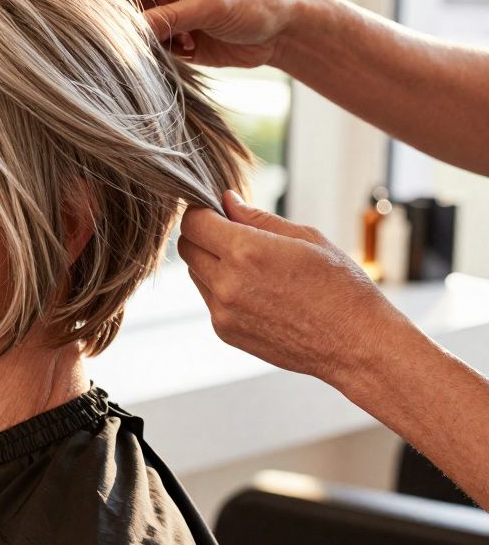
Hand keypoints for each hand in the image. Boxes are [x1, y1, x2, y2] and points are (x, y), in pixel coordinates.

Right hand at [118, 0, 300, 68]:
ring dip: (150, 47)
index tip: (123, 32)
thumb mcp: (211, 6)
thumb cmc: (254, 2)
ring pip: (139, 36)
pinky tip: (189, 51)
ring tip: (180, 45)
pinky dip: (162, 57)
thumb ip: (169, 17)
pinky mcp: (177, 41)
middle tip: (151, 44)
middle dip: (134, 32)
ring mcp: (169, 17)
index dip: (118, 10)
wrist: (283, 30)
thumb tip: (131, 31)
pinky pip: (154, 52)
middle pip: (128, 14)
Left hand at [177, 190, 415, 387]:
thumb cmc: (341, 286)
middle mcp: (226, 283)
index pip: (194, 222)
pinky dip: (221, 289)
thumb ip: (258, 218)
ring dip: (211, 263)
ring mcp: (223, 312)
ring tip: (253, 266)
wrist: (357, 343)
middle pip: (187, 248)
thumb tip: (226, 201)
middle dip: (203, 235)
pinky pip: (209, 300)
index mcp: (245, 252)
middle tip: (233, 234)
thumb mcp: (306, 238)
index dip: (203, 212)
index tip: (218, 211)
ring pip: (195, 274)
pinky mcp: (225, 332)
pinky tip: (258, 291)